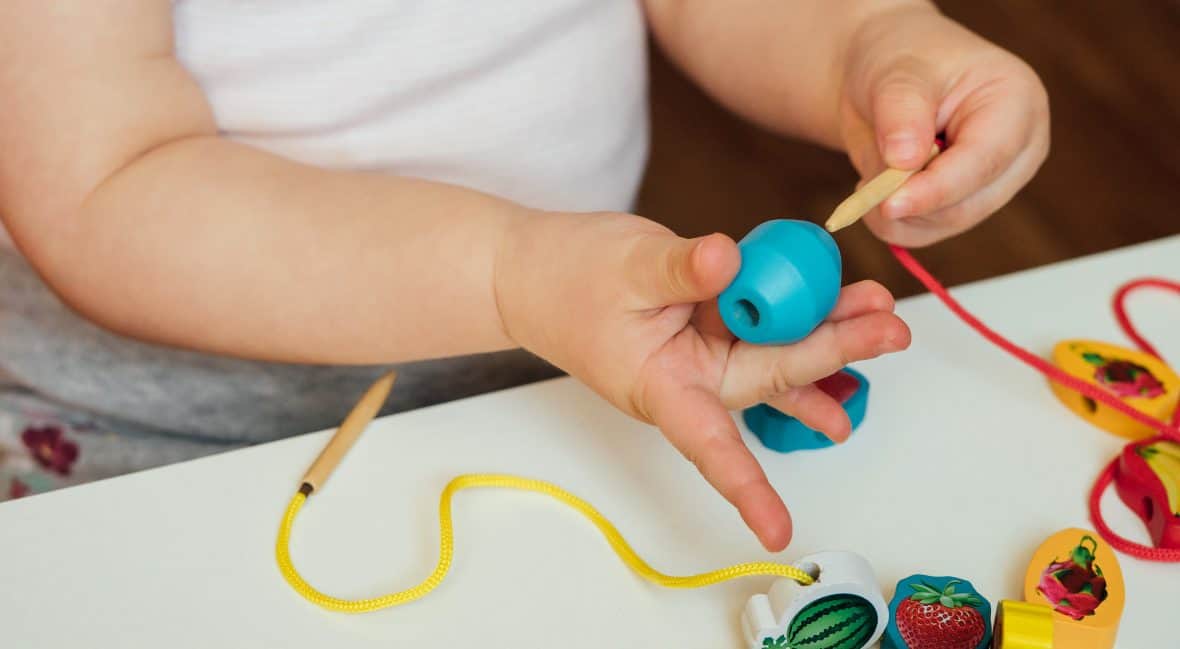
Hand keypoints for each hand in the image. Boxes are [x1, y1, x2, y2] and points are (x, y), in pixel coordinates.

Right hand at [496, 212, 909, 549]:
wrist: (536, 273)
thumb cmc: (566, 281)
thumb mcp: (624, 268)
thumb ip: (679, 270)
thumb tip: (728, 258)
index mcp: (661, 387)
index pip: (708, 445)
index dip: (745, 487)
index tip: (778, 531)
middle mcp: (691, 380)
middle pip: (770, 378)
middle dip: (831, 354)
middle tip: (890, 330)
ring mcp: (705, 353)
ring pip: (777, 352)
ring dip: (829, 335)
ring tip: (883, 318)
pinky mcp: (712, 325)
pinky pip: (765, 326)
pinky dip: (802, 316)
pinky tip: (848, 316)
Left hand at [838, 4, 1049, 246]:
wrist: (884, 77)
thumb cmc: (900, 61)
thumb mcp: (895, 74)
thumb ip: (901, 113)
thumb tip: (904, 161)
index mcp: (1017, 104)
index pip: (984, 161)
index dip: (936, 188)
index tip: (889, 204)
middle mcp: (1017, 151)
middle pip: (967, 205)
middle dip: (909, 203)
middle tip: (862, 189)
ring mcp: (993, 184)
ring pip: (943, 225)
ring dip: (895, 215)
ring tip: (867, 177)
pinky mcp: (964, 206)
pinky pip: (926, 233)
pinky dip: (892, 222)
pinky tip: (876, 189)